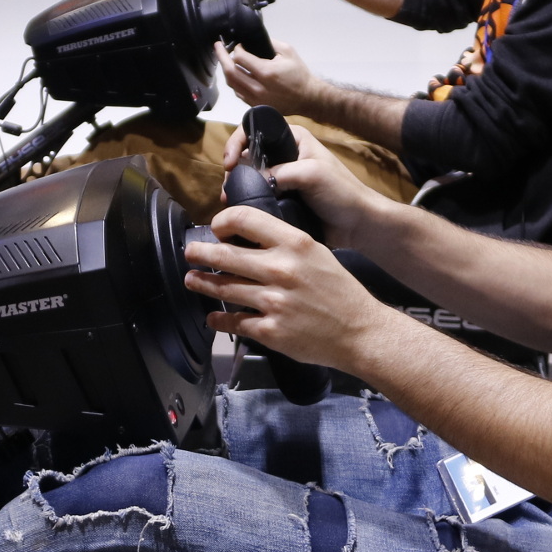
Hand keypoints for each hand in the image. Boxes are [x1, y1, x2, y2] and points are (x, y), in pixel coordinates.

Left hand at [184, 204, 389, 373]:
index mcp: (294, 244)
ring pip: (223, 288)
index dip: (222, 222)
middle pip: (225, 254)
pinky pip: (233, 322)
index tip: (216, 229)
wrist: (360, 332)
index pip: (244, 219)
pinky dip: (218, 319)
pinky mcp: (270, 331)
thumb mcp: (316, 253)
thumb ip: (284, 243)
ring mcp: (273, 302)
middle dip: (200, 253)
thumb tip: (248, 238)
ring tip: (192, 280)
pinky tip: (213, 317)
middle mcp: (281, 270)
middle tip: (190, 253)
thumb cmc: (340, 291)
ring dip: (201, 283)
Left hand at [218, 38, 322, 115]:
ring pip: (232, 84)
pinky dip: (234, 82)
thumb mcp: (288, 52)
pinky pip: (238, 93)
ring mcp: (255, 99)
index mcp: (266, 72)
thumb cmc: (299, 73)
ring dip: (225, 70)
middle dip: (221, 57)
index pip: (240, 58)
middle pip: (230, 72)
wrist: (307, 98)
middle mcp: (258, 87)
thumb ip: (269, 43)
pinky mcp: (255, 106)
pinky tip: (234, 74)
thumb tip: (252, 39)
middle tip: (217, 46)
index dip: (236, 49)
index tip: (239, 44)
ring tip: (223, 59)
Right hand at [219, 122, 392, 250]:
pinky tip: (240, 211)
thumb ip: (279, 172)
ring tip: (229, 201)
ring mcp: (282, 177)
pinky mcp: (281, 198)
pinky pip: (258, 196)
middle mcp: (285, 154)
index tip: (229, 162)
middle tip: (227, 188)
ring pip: (250, 177)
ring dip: (237, 187)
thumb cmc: (341, 192)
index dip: (237, 142)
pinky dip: (247, 201)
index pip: (256, 128)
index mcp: (294, 138)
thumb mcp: (311, 174)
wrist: (357, 224)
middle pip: (248, 154)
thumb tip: (252, 181)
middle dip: (233, 169)